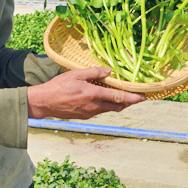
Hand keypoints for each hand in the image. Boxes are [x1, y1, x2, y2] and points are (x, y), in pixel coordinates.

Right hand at [26, 66, 144, 119]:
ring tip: (124, 97)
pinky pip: (100, 111)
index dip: (133, 98)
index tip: (143, 97)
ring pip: (109, 109)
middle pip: (117, 106)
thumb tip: (109, 71)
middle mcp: (94, 106)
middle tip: (138, 97)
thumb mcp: (76, 74)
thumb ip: (93, 72)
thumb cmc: (58, 86)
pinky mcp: (84, 116)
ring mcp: (89, 113)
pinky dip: (107, 105)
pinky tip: (105, 99)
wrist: (45, 103)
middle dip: (129, 103)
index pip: (118, 97)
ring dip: (118, 104)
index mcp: (93, 94)